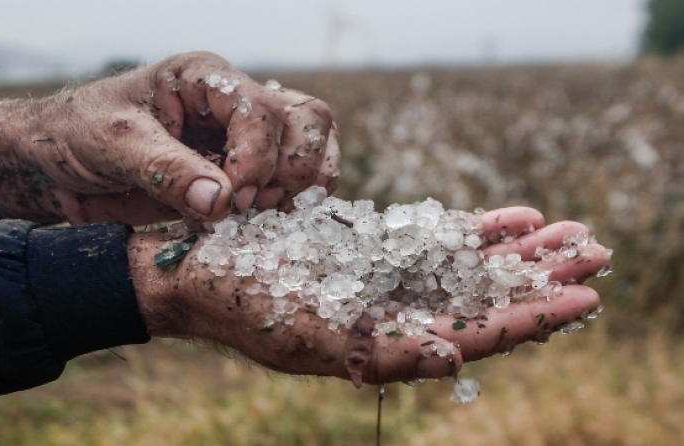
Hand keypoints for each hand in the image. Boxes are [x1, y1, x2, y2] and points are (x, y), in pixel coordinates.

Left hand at [0, 51, 339, 224]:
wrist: (54, 164)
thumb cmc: (75, 135)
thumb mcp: (112, 145)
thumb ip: (165, 169)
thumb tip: (221, 201)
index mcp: (203, 79)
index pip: (260, 109)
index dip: (256, 157)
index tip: (231, 199)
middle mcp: (231, 103)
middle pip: (306, 119)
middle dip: (294, 166)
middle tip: (259, 205)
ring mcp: (240, 139)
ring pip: (310, 145)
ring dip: (303, 184)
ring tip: (268, 214)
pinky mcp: (237, 173)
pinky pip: (287, 182)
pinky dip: (291, 203)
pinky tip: (269, 221)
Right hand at [128, 207, 609, 384]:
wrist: (198, 267)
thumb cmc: (238, 302)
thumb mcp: (301, 331)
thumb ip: (375, 348)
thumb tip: (452, 354)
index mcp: (383, 349)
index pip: (474, 335)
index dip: (529, 318)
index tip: (581, 298)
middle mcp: (394, 318)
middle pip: (484, 299)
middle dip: (541, 278)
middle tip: (598, 251)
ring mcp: (387, 282)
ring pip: (470, 267)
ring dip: (521, 251)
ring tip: (572, 231)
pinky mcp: (373, 250)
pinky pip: (437, 240)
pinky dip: (477, 229)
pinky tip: (514, 218)